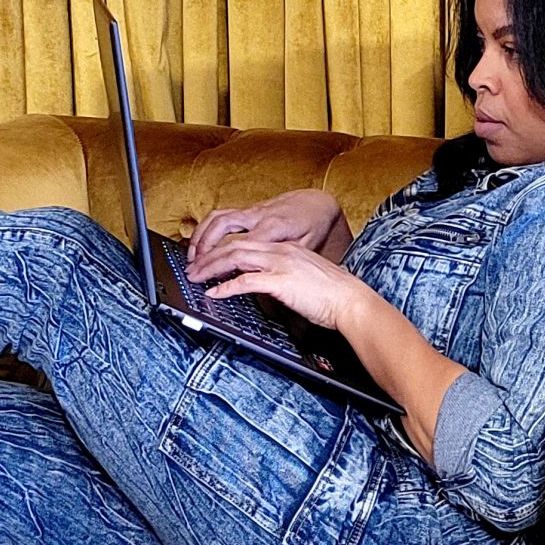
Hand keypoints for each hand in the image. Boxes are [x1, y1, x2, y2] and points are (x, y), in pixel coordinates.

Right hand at [186, 189, 350, 263]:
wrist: (317, 202)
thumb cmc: (314, 225)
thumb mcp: (308, 245)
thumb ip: (284, 258)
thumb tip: (266, 274)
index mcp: (273, 227)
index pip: (240, 246)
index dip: (222, 263)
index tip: (211, 278)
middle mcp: (258, 216)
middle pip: (222, 230)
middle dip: (204, 250)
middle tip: (193, 271)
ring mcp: (251, 211)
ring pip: (217, 219)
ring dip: (200, 237)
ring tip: (192, 259)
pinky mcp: (248, 210)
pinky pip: (220, 215)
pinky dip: (206, 228)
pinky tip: (200, 243)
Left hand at [191, 238, 371, 330]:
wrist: (351, 300)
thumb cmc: (333, 294)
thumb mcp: (305, 277)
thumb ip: (286, 275)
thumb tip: (270, 285)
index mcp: (286, 248)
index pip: (247, 243)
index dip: (223, 251)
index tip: (209, 260)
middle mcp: (281, 251)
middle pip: (234, 247)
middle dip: (208, 257)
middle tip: (193, 268)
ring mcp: (280, 264)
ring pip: (234, 258)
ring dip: (211, 268)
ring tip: (196, 277)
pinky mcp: (281, 282)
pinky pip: (245, 281)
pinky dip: (225, 287)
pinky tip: (214, 294)